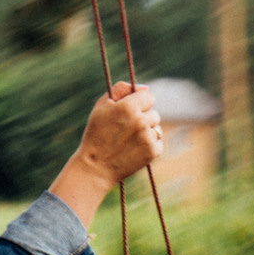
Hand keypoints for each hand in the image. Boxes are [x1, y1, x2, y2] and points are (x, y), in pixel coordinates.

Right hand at [47, 81, 165, 223]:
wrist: (95, 167)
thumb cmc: (96, 134)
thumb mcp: (101, 106)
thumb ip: (121, 90)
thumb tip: (146, 87)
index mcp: (128, 106)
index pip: (149, 96)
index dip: (140, 103)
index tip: (131, 111)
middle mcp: (141, 120)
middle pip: (154, 113)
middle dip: (143, 118)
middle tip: (127, 129)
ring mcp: (148, 137)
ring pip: (157, 128)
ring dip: (147, 132)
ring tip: (129, 141)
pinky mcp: (153, 152)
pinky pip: (159, 142)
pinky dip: (150, 145)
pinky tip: (135, 149)